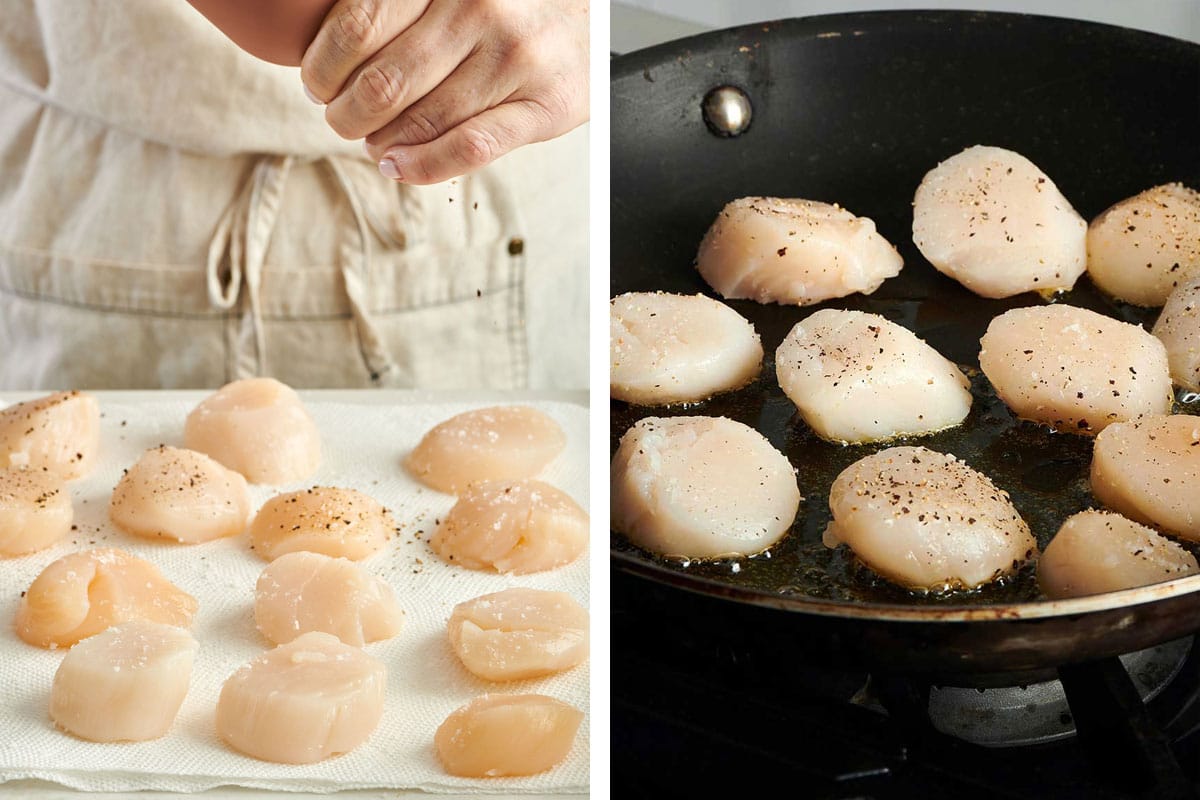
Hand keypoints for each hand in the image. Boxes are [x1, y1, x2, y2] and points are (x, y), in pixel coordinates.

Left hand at [301, 0, 589, 184]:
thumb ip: (399, 8)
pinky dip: (424, 166)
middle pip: (382, 83)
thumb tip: (323, 53)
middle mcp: (481, 9)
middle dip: (345, 114)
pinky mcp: (544, 107)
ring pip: (420, 121)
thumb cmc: (505, 9)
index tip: (317, 82)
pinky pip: (469, 148)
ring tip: (374, 142)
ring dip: (379, 143)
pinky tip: (399, 167)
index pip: (358, 26)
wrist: (588, 24)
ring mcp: (515, 60)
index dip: (322, 66)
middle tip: (341, 118)